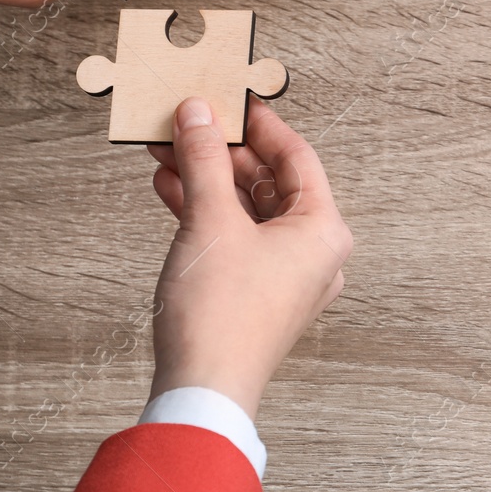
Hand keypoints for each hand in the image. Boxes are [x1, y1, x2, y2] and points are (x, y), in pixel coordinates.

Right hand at [146, 98, 351, 418]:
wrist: (201, 393)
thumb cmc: (220, 317)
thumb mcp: (210, 221)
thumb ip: (204, 160)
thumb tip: (198, 114)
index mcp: (323, 230)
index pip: (296, 156)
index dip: (260, 124)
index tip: (231, 99)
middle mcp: (312, 252)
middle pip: (268, 181)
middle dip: (222, 151)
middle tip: (189, 121)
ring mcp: (284, 275)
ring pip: (246, 208)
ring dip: (206, 178)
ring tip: (167, 149)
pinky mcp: (254, 292)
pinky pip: (233, 236)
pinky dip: (204, 211)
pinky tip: (169, 187)